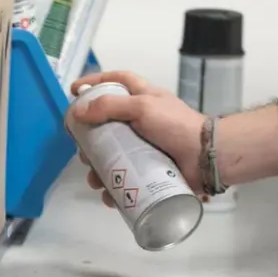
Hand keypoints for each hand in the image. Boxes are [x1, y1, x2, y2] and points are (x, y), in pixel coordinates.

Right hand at [71, 71, 205, 200]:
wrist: (203, 157)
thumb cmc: (174, 125)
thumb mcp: (143, 107)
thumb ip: (111, 106)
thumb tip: (79, 110)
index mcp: (143, 97)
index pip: (117, 81)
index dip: (95, 82)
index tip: (74, 91)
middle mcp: (141, 120)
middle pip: (107, 124)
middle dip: (90, 139)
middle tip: (82, 151)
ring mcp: (144, 146)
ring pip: (111, 156)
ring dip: (98, 169)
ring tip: (95, 179)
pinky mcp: (147, 169)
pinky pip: (124, 179)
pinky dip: (113, 189)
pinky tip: (107, 195)